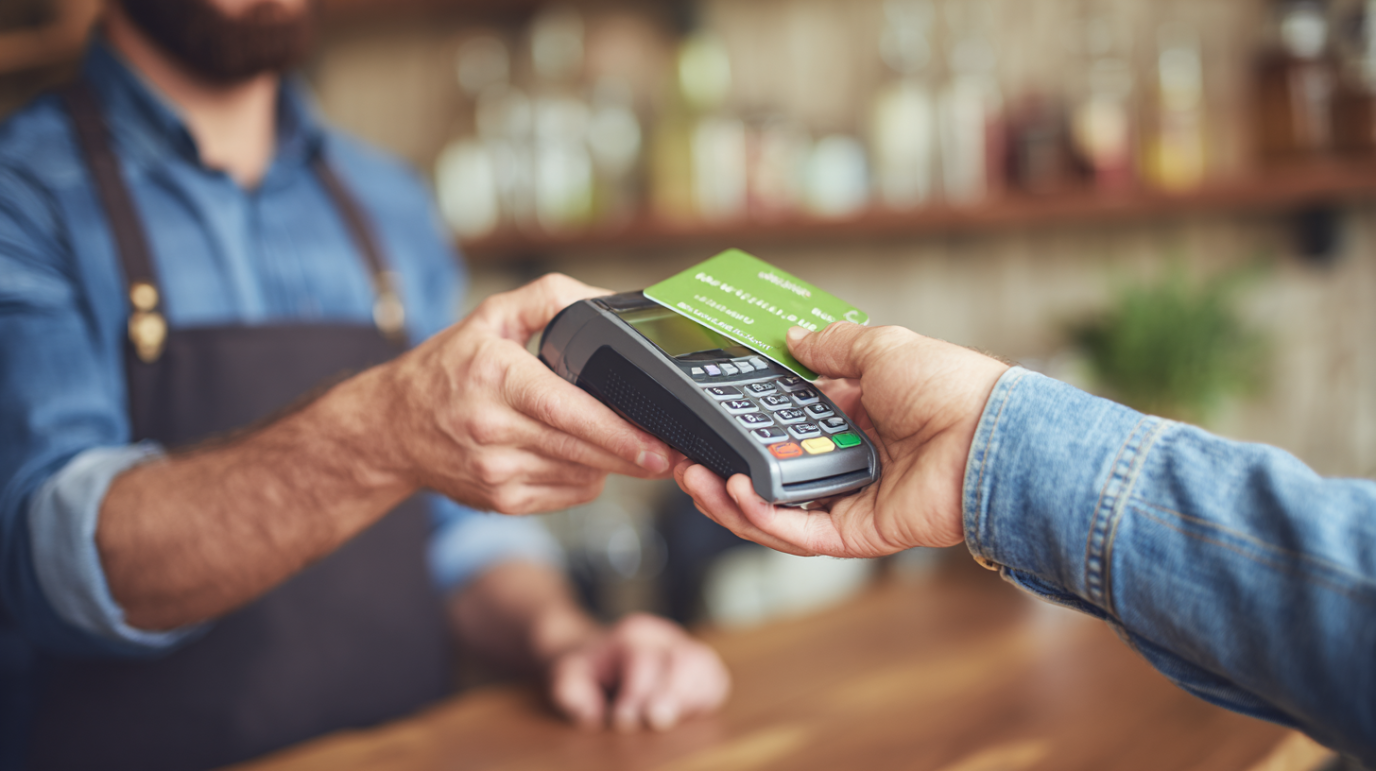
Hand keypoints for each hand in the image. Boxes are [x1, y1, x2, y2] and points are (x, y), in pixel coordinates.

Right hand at [362, 274, 674, 514]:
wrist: (392, 428)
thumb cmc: (447, 370)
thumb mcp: (490, 317)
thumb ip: (549, 299)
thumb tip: (606, 302)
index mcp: (495, 378)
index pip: (564, 410)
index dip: (615, 431)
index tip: (655, 442)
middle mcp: (492, 429)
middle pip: (581, 449)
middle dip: (632, 455)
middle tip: (671, 453)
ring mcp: (496, 471)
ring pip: (580, 475)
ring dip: (610, 464)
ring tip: (627, 447)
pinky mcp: (501, 501)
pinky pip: (566, 494)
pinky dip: (585, 478)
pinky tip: (581, 458)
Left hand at [547, 614, 730, 731]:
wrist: (595, 650)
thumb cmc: (583, 667)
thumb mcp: (565, 673)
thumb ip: (570, 690)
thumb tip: (591, 715)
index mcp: (631, 635)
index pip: (642, 660)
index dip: (635, 693)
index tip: (622, 721)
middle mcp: (662, 637)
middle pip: (680, 659)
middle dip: (670, 693)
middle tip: (656, 721)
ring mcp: (683, 648)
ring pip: (704, 664)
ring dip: (692, 696)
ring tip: (677, 721)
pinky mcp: (697, 665)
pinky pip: (715, 677)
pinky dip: (708, 696)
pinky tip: (691, 715)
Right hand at [674, 322, 1008, 557]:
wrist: (991, 438)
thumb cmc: (951, 389)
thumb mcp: (882, 347)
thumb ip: (833, 347)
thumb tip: (794, 338)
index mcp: (858, 413)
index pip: (787, 422)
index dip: (747, 422)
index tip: (709, 415)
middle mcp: (851, 458)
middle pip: (772, 472)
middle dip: (724, 468)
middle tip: (685, 458)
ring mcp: (852, 499)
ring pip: (776, 510)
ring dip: (730, 498)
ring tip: (694, 478)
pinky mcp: (858, 534)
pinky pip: (799, 533)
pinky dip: (763, 518)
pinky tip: (735, 493)